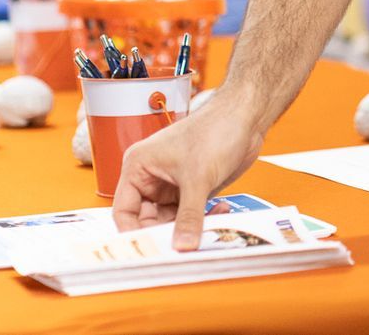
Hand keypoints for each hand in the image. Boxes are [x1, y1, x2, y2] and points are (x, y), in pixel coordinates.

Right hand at [112, 93, 264, 248]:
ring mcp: (172, 183)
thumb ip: (189, 217)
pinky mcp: (192, 188)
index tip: (149, 252)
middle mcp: (151, 177)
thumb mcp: (198, 178)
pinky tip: (220, 211)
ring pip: (171, 221)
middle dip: (166, 233)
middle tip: (184, 247)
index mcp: (139, 166)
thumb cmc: (215, 130)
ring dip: (189, 228)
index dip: (133, 233)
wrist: (245, 117)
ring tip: (209, 226)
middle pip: (147, 220)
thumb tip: (182, 247)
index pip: (124, 211)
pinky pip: (190, 215)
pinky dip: (203, 219)